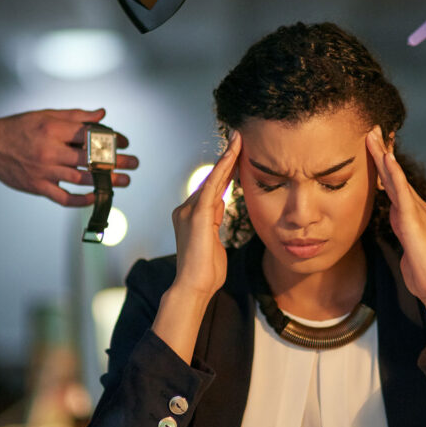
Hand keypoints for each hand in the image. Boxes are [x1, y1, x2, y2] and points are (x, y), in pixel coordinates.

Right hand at [0, 108, 137, 205]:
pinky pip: (63, 198)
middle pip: (89, 158)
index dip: (110, 138)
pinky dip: (81, 200)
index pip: (89, 134)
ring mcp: (43, 171)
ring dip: (105, 181)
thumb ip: (75, 116)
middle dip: (116, 161)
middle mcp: (48, 150)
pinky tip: (95, 197)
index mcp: (52, 128)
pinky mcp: (37, 187)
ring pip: (81, 178)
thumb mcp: (46, 115)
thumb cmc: (19, 128)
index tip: (124, 142)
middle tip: (134, 163)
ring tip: (124, 181)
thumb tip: (102, 114)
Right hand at [171, 131, 240, 298]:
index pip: (211, 188)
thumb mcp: (214, 242)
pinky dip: (223, 169)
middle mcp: (186, 210)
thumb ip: (215, 222)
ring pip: (212, 179)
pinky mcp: (197, 215)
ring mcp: (189, 211)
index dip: (224, 171)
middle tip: (239, 138)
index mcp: (190, 217)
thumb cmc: (206, 272)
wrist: (193, 288)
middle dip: (227, 159)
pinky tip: (233, 155)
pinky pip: (212, 186)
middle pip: (211, 179)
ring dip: (227, 158)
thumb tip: (219, 204)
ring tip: (239, 140)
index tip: (236, 155)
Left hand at [365, 127, 425, 302]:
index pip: (395, 184)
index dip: (383, 165)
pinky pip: (401, 192)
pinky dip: (394, 174)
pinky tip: (386, 159)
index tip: (372, 147)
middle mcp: (417, 208)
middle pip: (395, 175)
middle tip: (371, 130)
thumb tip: (394, 220)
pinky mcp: (414, 220)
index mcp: (413, 213)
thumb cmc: (422, 272)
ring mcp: (417, 212)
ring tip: (373, 136)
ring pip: (396, 178)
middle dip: (382, 152)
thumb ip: (401, 229)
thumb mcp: (406, 245)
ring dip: (384, 156)